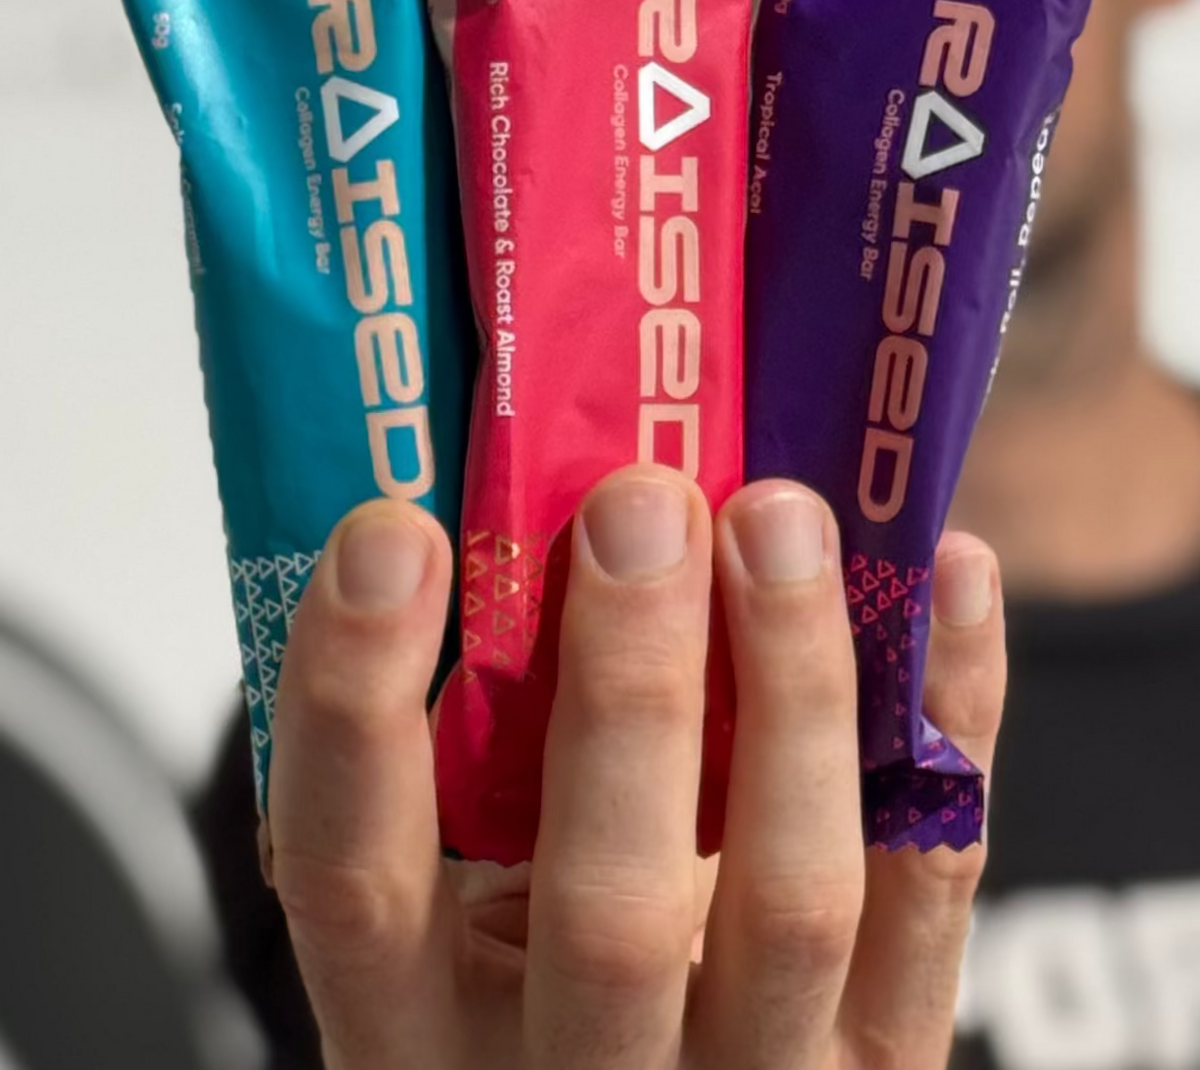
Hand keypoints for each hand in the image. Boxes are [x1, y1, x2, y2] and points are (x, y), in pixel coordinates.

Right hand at [265, 465, 1004, 1068]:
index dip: (355, 704)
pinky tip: (944, 571)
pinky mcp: (895, 1062)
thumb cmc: (544, 976)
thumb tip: (507, 494)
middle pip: (607, 910)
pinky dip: (951, 708)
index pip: (354, 883)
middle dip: (630, 688)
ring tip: (780, 516)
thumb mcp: (467, 902)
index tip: (388, 532)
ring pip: (792, 898)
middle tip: (639, 501)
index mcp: (418, 1037)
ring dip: (793, 681)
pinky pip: (936, 877)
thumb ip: (474, 754)